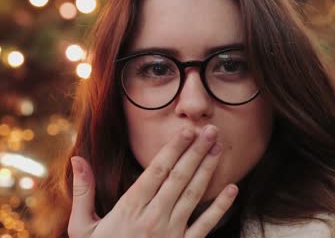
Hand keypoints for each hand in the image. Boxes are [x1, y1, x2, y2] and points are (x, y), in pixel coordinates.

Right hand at [68, 125, 238, 237]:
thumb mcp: (83, 227)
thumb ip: (83, 192)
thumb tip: (77, 158)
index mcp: (129, 208)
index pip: (157, 171)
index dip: (174, 149)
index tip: (187, 131)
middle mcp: (153, 217)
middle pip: (179, 178)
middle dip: (196, 152)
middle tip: (210, 131)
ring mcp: (171, 233)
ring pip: (193, 195)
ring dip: (208, 170)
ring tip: (219, 149)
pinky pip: (205, 225)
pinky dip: (220, 207)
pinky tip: (232, 189)